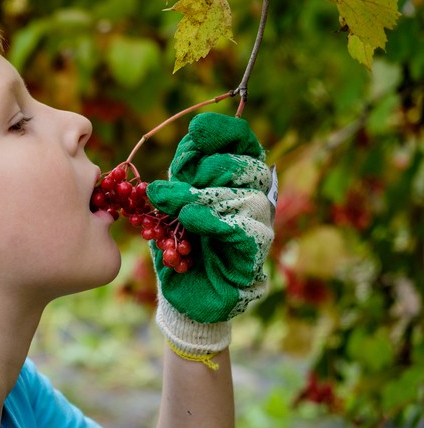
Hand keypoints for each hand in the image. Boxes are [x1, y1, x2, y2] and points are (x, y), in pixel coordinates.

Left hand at [146, 112, 274, 364]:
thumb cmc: (178, 249)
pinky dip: (213, 221)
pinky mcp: (253, 254)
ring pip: (242, 198)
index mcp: (233, 182)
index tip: (199, 130)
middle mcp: (251, 199)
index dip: (225, 134)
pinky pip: (241, 230)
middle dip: (209, 167)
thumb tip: (178, 155)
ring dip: (203, 196)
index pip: (242, 146)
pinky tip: (190, 219)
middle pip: (245, 168)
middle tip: (179, 177)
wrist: (185, 297)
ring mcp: (257, 226)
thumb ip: (177, 183)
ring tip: (175, 205)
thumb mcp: (171, 209)